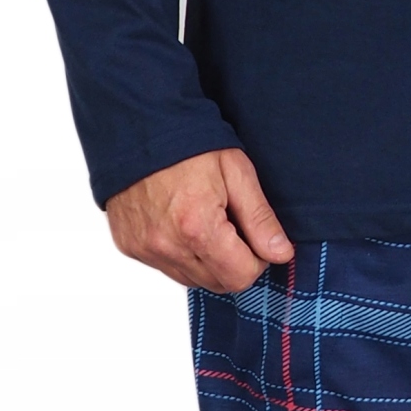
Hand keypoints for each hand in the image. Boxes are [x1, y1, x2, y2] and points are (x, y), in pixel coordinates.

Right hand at [105, 147, 294, 291]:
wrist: (139, 127)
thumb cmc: (189, 144)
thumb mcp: (237, 173)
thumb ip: (260, 219)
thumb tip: (280, 253)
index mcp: (197, 227)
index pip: (241, 276)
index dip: (257, 260)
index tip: (254, 237)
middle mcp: (166, 245)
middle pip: (218, 283)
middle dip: (233, 263)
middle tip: (232, 227)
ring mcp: (144, 249)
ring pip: (192, 280)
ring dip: (207, 262)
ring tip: (205, 223)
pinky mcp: (130, 247)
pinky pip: (166, 268)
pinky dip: (180, 255)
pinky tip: (181, 224)